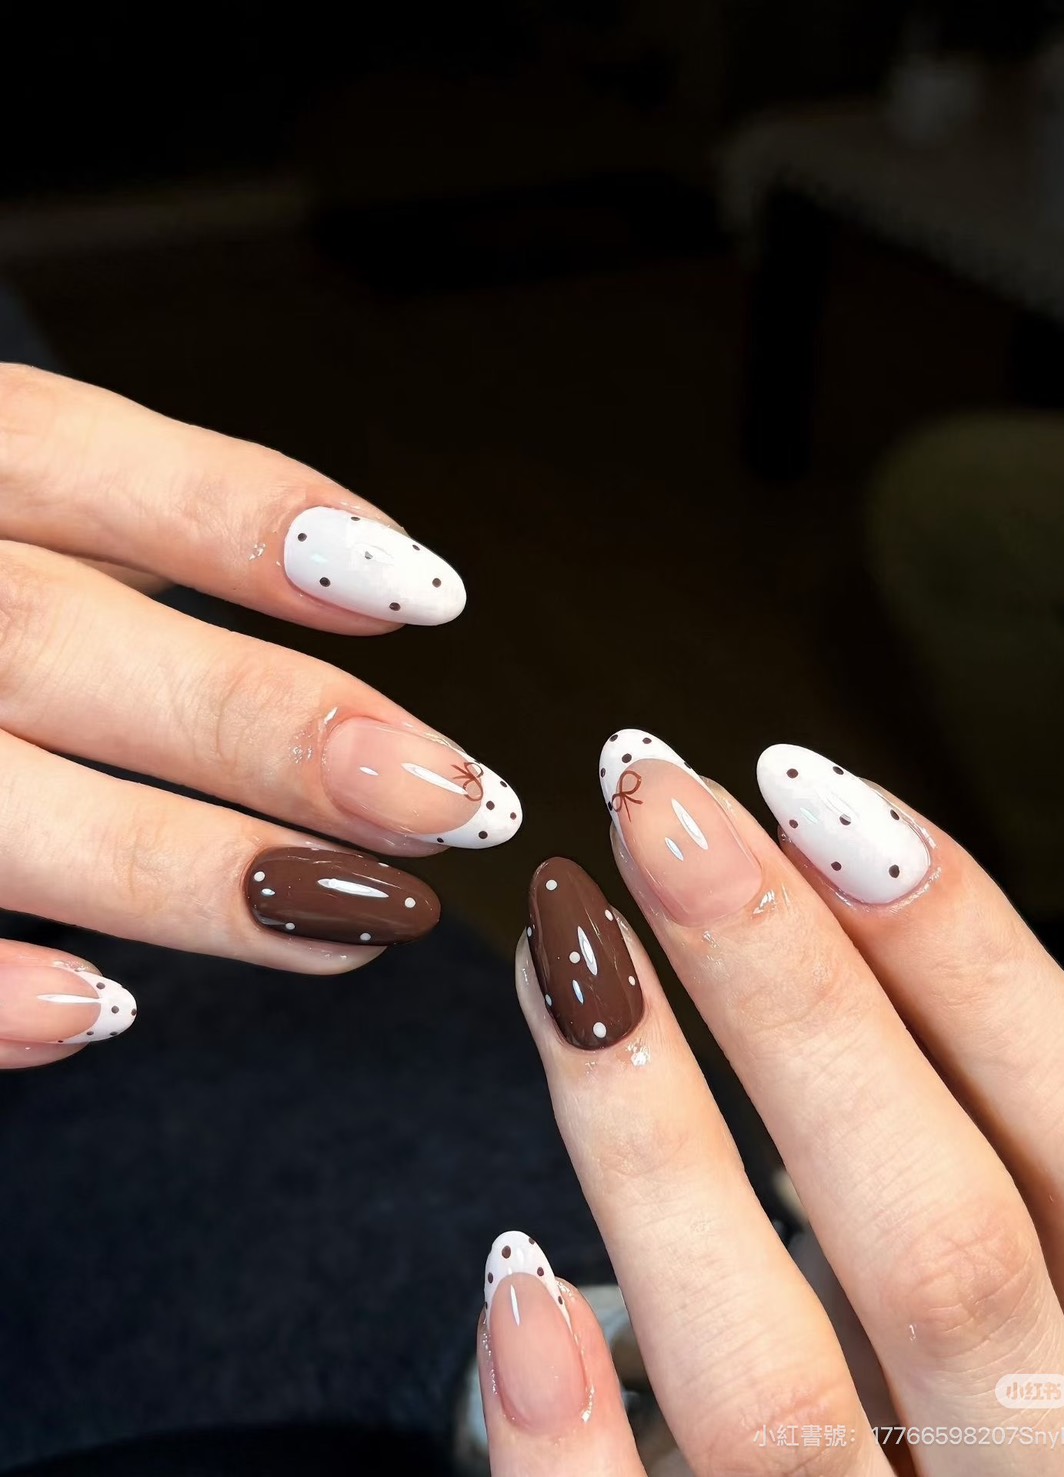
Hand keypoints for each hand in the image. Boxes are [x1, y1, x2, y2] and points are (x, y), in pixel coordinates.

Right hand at [0, 365, 520, 1066]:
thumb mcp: (23, 502)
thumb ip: (157, 521)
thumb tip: (383, 583)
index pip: (76, 460)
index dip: (246, 522)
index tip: (429, 597)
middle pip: (55, 641)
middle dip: (261, 727)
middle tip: (447, 802)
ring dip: (183, 870)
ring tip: (354, 920)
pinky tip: (105, 1012)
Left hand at [478, 734, 1063, 1473]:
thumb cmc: (1008, 1431)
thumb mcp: (1053, 1291)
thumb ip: (995, 1163)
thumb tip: (862, 907)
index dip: (966, 955)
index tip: (813, 796)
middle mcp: (1048, 1476)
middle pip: (941, 1236)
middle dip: (797, 997)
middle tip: (662, 814)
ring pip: (774, 1384)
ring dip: (655, 1148)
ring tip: (562, 959)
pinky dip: (576, 1444)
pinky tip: (516, 1287)